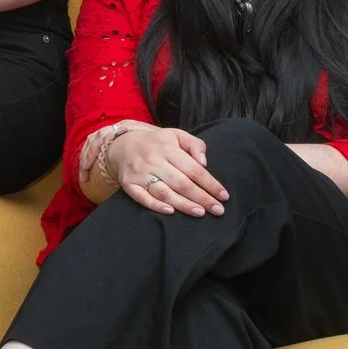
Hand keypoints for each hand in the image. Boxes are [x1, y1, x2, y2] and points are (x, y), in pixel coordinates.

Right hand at [101, 123, 227, 215]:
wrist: (123, 144)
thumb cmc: (158, 142)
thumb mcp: (177, 135)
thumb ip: (195, 145)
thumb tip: (204, 162)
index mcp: (168, 148)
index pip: (194, 169)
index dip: (210, 184)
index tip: (224, 196)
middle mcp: (154, 161)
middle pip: (181, 183)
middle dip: (201, 198)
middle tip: (218, 210)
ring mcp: (140, 173)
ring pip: (164, 192)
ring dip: (183, 204)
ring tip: (200, 213)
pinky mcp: (128, 184)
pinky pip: (142, 197)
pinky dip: (156, 205)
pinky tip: (171, 212)